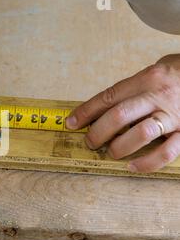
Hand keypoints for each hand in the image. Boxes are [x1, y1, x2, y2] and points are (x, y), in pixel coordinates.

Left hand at [66, 55, 179, 172]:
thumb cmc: (176, 76)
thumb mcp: (152, 73)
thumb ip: (129, 90)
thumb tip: (97, 109)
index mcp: (146, 79)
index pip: (109, 97)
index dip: (86, 112)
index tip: (71, 123)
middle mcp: (159, 96)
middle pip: (120, 115)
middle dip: (98, 132)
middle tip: (90, 142)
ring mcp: (174, 115)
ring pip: (141, 133)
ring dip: (120, 147)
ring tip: (111, 152)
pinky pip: (167, 152)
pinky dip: (147, 163)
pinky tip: (132, 166)